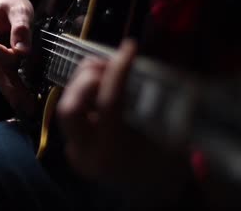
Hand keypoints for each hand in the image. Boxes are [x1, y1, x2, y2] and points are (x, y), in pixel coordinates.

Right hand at [0, 0, 36, 114]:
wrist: (6, 4)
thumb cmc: (11, 4)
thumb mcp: (19, 9)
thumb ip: (21, 27)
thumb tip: (22, 51)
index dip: (2, 54)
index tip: (20, 56)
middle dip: (8, 84)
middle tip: (22, 101)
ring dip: (11, 91)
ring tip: (26, 105)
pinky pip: (1, 76)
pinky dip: (12, 88)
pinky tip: (23, 101)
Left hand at [57, 39, 191, 206]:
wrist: (157, 193)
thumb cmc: (170, 165)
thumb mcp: (174, 134)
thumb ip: (163, 102)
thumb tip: (159, 65)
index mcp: (114, 152)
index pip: (109, 103)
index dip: (119, 70)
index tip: (129, 48)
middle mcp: (88, 153)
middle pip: (70, 107)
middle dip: (86, 79)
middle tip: (110, 64)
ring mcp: (76, 151)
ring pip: (65, 106)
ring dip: (83, 83)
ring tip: (107, 70)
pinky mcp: (75, 146)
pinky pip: (73, 113)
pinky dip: (85, 95)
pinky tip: (102, 87)